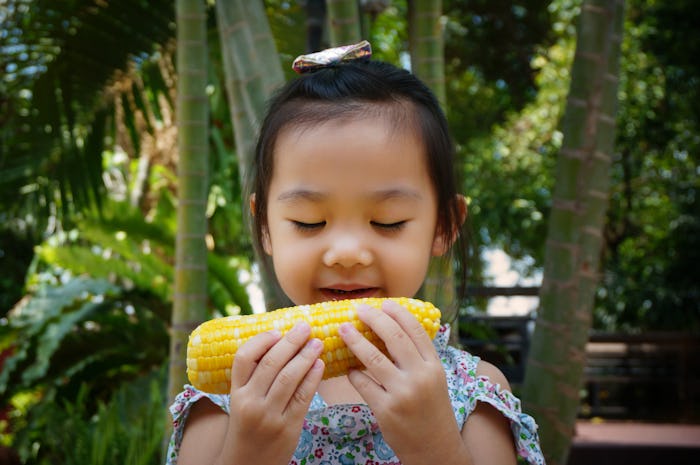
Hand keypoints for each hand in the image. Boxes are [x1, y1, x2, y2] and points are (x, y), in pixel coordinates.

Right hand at [223, 322, 324, 464]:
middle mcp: (250, 403)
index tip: (277, 330)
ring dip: (305, 355)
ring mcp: (269, 416)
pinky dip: (313, 377)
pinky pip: (303, 396)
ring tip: (317, 342)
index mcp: (236, 393)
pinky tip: (320, 364)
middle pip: (271, 363)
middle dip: (291, 341)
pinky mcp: (288, 427)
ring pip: (289, 377)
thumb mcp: (242, 403)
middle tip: (305, 327)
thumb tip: (281, 345)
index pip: (243, 358)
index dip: (261, 340)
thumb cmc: (248, 429)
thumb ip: (256, 379)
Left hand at [338, 300, 469, 464]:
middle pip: (393, 337)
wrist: (435, 449)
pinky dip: (353, 373)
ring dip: (354, 340)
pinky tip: (348, 368)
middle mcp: (420, 376)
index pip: (415, 330)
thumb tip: (394, 327)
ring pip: (372, 358)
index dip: (397, 313)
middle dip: (373, 319)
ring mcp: (402, 393)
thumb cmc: (431, 410)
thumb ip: (418, 356)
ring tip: (342, 329)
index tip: (382, 303)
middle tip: (358, 310)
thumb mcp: (434, 380)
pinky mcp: (385, 410)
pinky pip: (362, 384)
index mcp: (433, 366)